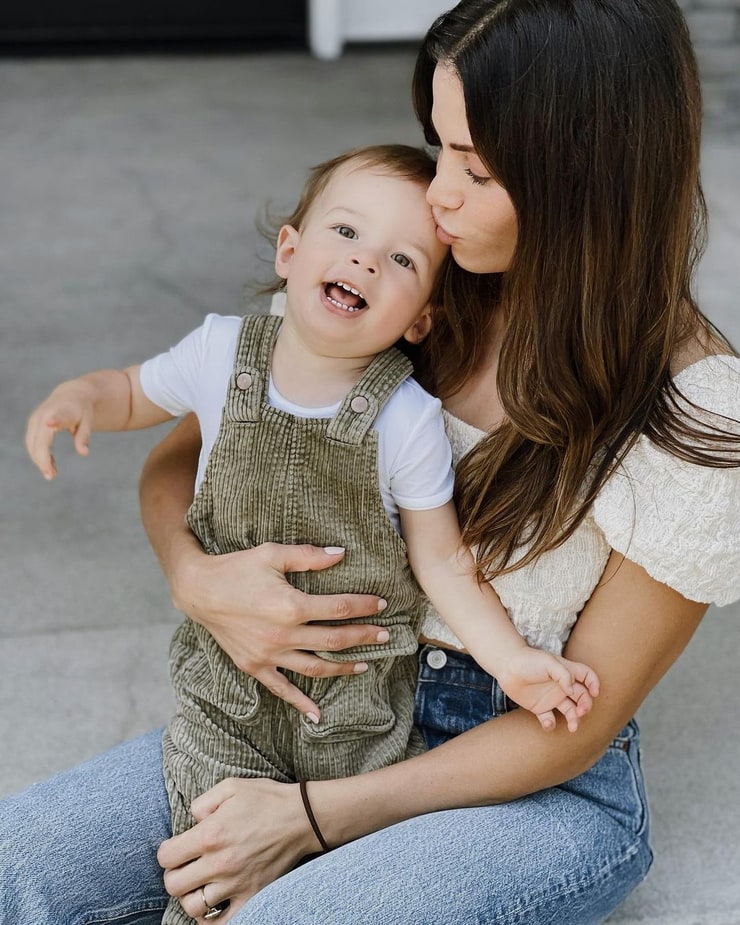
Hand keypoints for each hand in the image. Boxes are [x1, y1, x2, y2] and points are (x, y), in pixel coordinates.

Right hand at [25, 381, 94, 478]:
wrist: (72, 395)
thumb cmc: (82, 411)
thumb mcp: (87, 422)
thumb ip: (83, 437)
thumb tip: (84, 453)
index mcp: (61, 411)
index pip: (56, 418)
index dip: (54, 421)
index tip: (50, 424)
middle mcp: (44, 414)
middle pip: (39, 440)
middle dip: (43, 459)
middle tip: (51, 476)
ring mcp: (36, 419)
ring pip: (32, 444)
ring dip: (40, 460)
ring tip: (52, 474)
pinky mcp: (33, 425)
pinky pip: (33, 443)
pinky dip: (40, 455)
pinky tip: (51, 466)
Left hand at [158, 778, 316, 921]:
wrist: (303, 817)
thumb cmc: (267, 799)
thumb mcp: (231, 786)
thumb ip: (202, 802)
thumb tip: (192, 821)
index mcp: (210, 834)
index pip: (166, 857)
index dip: (166, 852)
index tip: (176, 848)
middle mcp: (219, 863)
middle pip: (173, 885)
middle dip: (174, 874)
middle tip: (185, 866)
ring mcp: (236, 883)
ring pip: (193, 906)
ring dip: (191, 895)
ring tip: (199, 884)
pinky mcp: (252, 896)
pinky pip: (223, 923)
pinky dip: (211, 920)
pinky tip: (211, 907)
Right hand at [173, 540, 389, 719]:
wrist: (198, 591)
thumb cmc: (236, 568)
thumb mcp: (272, 554)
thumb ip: (309, 556)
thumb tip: (341, 553)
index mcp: (290, 606)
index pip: (339, 608)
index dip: (364, 606)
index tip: (381, 605)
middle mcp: (283, 635)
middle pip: (334, 641)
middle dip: (363, 637)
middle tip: (384, 635)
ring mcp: (269, 655)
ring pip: (316, 668)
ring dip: (343, 668)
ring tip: (365, 665)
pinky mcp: (255, 667)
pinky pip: (282, 689)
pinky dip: (300, 703)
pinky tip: (317, 714)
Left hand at [497, 649, 599, 732]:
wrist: (506, 666)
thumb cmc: (529, 660)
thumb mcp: (549, 662)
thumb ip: (564, 675)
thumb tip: (572, 691)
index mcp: (567, 672)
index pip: (587, 676)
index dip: (594, 684)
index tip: (594, 692)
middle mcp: (562, 686)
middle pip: (582, 697)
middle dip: (585, 706)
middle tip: (580, 712)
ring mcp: (551, 697)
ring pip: (570, 711)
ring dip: (574, 720)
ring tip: (573, 727)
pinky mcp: (539, 708)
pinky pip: (549, 719)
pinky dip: (550, 724)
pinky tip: (547, 722)